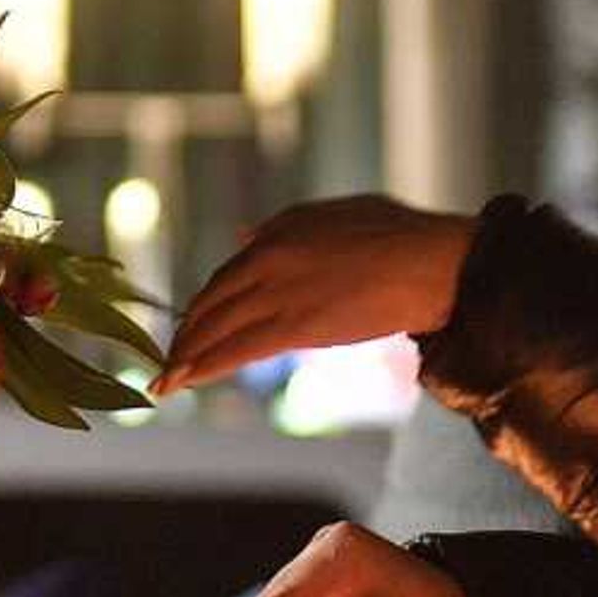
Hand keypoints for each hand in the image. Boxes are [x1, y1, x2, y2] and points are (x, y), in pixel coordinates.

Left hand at [155, 196, 474, 396]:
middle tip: (167, 360)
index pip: (225, 277)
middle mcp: (268, 259)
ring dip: (186, 358)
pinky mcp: (297, 327)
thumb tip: (244, 238)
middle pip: (211, 304)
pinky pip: (239, 350)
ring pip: (217, 329)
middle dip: (185, 336)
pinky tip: (185, 381)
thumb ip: (282, 227)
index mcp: (277, 235)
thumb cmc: (396, 236)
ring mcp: (280, 293)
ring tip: (165, 382)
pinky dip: (206, 366)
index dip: (203, 307)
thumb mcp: (331, 215)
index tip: (190, 327)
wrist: (432, 264)